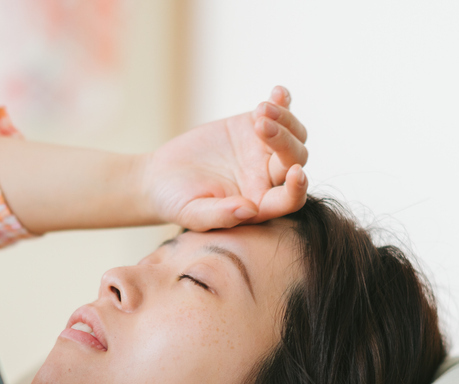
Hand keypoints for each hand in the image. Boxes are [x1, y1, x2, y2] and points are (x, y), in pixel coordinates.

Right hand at [141, 86, 308, 230]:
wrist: (161, 176)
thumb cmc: (176, 202)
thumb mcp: (193, 214)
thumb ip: (221, 216)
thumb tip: (250, 210)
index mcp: (260, 204)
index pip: (289, 199)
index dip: (297, 188)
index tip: (296, 173)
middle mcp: (268, 178)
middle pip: (295, 159)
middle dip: (284, 142)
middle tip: (260, 126)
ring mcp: (263, 151)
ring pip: (293, 135)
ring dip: (284, 120)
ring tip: (260, 110)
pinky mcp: (252, 127)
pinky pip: (278, 112)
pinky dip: (282, 102)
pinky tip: (277, 91)